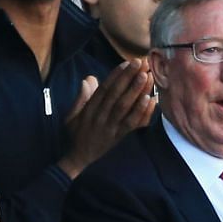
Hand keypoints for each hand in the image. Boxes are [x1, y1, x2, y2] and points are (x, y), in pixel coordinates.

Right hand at [57, 61, 156, 178]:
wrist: (79, 158)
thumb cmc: (76, 133)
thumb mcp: (71, 115)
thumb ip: (81, 97)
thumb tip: (88, 79)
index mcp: (89, 110)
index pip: (104, 89)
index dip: (116, 76)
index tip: (126, 63)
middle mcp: (101, 117)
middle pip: (117, 95)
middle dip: (129, 78)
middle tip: (141, 63)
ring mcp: (111, 127)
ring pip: (126, 107)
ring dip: (137, 91)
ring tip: (148, 76)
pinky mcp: (120, 137)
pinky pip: (132, 124)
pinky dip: (142, 112)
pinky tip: (151, 100)